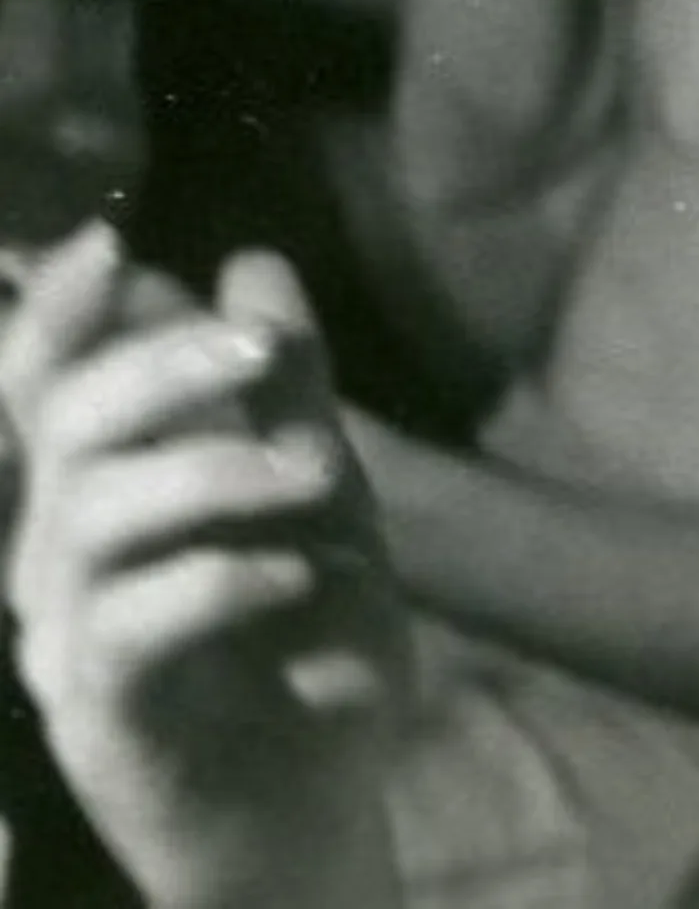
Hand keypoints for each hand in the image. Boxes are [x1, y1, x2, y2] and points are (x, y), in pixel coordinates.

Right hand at [0, 227, 404, 908]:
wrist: (319, 789)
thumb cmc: (306, 628)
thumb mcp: (317, 488)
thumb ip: (287, 386)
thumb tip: (254, 260)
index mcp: (100, 488)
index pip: (46, 385)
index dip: (57, 312)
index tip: (111, 242)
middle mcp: (57, 554)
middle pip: (66, 425)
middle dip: (162, 365)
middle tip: (262, 347)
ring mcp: (70, 636)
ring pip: (90, 515)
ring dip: (213, 470)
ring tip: (317, 471)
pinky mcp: (104, 713)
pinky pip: (131, 627)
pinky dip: (218, 579)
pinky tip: (295, 576)